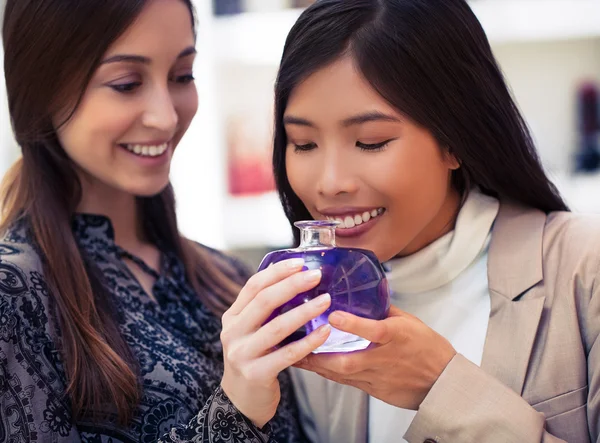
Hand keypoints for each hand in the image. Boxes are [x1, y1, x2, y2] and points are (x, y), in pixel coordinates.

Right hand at [220, 259, 331, 427]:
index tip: (299, 262)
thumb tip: (297, 280)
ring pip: (277, 327)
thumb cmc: (254, 359)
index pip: (253, 286)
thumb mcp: (250, 331)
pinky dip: (308, 342)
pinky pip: (287, 354)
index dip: (276, 272)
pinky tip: (324, 332)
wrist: (241, 401)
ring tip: (326, 301)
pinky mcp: (256, 374)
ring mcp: (242, 354)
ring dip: (304, 311)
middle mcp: (233, 332)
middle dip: (292, 285)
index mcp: (232, 317)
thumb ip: (265, 310)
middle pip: (264, 301)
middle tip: (316, 276)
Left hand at [294, 306, 455, 409]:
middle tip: (299, 346)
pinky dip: (331, 375)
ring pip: (344, 375)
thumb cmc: (428, 348)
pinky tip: (316, 367)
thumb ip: (383, 311)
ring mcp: (379, 378)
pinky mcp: (376, 390)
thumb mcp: (409, 322)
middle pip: (350, 361)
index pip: (374, 329)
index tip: (334, 315)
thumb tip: (361, 296)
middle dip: (321, 357)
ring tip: (296, 357)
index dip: (353, 323)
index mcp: (396, 337)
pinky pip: (348, 383)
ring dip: (319, 366)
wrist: (442, 382)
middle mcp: (385, 359)